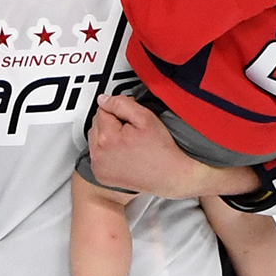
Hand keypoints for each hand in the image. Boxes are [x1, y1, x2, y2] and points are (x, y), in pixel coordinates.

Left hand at [86, 94, 258, 198]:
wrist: (176, 178)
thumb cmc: (168, 147)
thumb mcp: (150, 119)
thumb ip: (125, 104)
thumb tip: (105, 97)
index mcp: (112, 137)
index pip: (106, 107)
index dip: (124, 108)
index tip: (139, 118)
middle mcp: (102, 152)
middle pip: (100, 121)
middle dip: (116, 120)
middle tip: (139, 131)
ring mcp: (102, 166)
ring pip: (100, 136)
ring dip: (113, 134)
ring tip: (136, 142)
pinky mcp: (105, 175)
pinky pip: (101, 154)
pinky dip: (111, 151)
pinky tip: (131, 154)